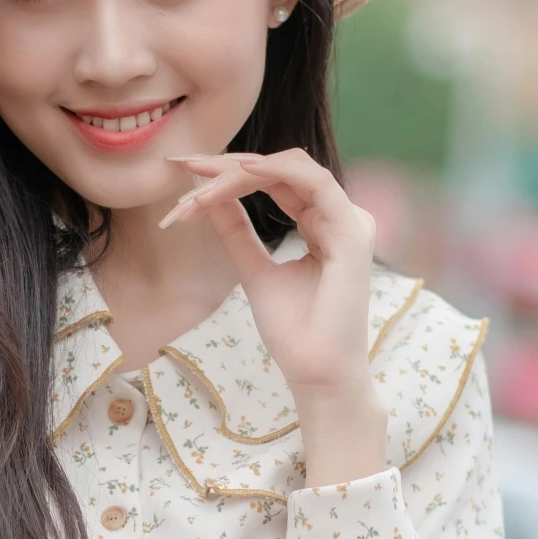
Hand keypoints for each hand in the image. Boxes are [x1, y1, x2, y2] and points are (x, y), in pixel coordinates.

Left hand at [162, 149, 385, 486]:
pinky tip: (238, 173)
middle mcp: (340, 217)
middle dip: (229, 165)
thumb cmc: (294, 332)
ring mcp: (350, 221)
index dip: (231, 173)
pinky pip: (312, 183)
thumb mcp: (254, 270)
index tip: (187, 174)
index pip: (277, 181)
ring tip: (200, 179)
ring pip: (291, 169)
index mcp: (324, 225)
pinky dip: (274, 172)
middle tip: (186, 165)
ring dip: (240, 171)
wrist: (316, 373)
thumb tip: (207, 198)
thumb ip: (237, 232)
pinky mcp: (351, 231)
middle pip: (281, 169)